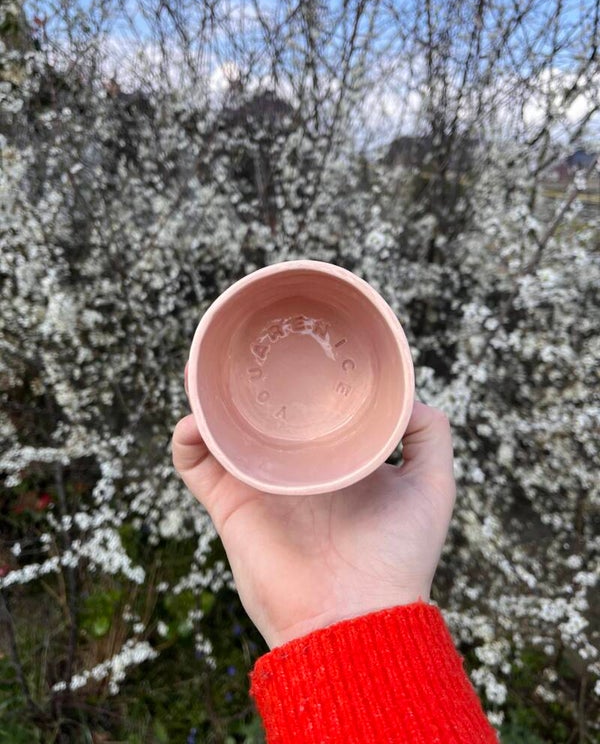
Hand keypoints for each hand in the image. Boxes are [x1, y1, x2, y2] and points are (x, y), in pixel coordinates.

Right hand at [172, 369, 455, 648]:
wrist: (357, 620)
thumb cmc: (400, 560)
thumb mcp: (432, 488)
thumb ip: (430, 437)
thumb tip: (409, 392)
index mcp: (333, 458)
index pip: (310, 409)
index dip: (301, 377)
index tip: (299, 340)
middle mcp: (293, 466)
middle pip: (260, 411)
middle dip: (245, 378)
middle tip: (239, 344)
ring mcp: (259, 484)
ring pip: (221, 428)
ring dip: (206, 396)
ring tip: (202, 365)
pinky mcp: (230, 506)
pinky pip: (195, 465)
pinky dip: (186, 439)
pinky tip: (195, 419)